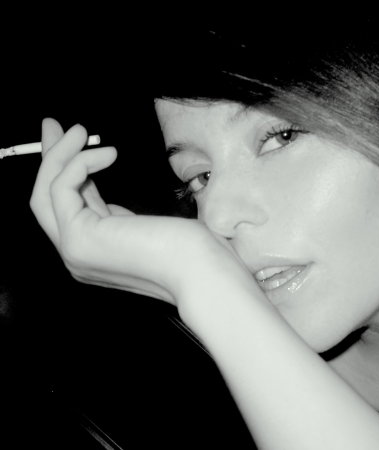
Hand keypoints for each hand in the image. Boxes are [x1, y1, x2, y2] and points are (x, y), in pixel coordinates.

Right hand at [30, 119, 259, 325]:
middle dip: (50, 159)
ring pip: (44, 195)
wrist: (202, 271)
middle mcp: (78, 255)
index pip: (68, 207)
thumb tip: (98, 185)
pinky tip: (109, 154)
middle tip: (55, 126)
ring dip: (60, 155)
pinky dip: (80, 163)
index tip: (72, 142)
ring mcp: (75, 252)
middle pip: (44, 201)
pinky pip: (62, 188)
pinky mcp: (79, 240)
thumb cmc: (188, 248)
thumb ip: (115, 213)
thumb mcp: (142, 223)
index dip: (67, 172)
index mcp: (95, 252)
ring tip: (79, 130)